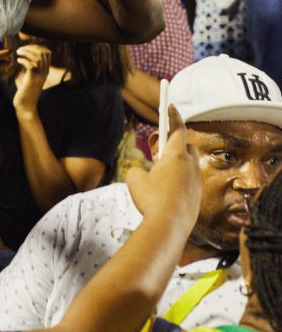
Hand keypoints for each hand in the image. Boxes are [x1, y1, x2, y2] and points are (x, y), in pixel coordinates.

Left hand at [12, 43, 50, 112]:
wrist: (26, 106)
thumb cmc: (26, 92)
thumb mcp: (31, 78)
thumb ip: (31, 68)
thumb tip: (26, 58)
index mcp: (45, 71)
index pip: (47, 52)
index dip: (37, 47)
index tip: (27, 48)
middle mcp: (44, 72)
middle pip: (42, 52)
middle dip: (30, 47)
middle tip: (20, 50)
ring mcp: (39, 76)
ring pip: (37, 57)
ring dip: (26, 52)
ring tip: (18, 53)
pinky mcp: (32, 80)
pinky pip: (31, 65)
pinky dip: (23, 60)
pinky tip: (18, 61)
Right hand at [127, 106, 200, 229]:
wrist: (168, 226)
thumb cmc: (151, 199)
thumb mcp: (134, 179)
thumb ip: (137, 169)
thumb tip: (141, 172)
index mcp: (175, 156)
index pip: (177, 128)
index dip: (173, 115)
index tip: (170, 105)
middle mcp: (190, 166)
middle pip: (187, 146)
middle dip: (176, 145)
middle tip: (159, 155)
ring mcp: (196, 181)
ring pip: (190, 165)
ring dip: (178, 165)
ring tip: (161, 177)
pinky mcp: (197, 196)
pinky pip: (189, 182)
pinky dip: (180, 182)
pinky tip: (166, 194)